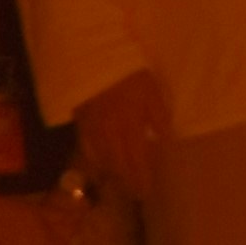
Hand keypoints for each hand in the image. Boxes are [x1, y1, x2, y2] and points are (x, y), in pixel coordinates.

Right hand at [74, 70, 170, 204]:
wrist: (95, 51)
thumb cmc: (128, 70)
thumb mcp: (152, 90)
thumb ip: (159, 118)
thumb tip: (164, 141)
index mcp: (130, 124)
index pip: (137, 162)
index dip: (142, 180)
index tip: (147, 193)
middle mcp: (110, 132)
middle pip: (119, 168)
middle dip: (128, 183)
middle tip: (136, 193)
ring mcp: (93, 128)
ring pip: (102, 161)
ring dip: (113, 175)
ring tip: (122, 181)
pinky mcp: (80, 121)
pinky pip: (87, 148)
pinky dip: (95, 160)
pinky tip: (101, 164)